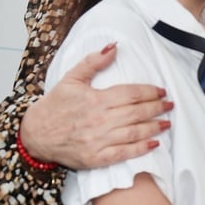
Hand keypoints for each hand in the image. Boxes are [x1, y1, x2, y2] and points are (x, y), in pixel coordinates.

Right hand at [19, 42, 171, 169]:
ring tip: (167, 123)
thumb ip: (93, 62)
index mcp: (96, 99)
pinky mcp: (95, 158)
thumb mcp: (71, 79)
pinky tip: (154, 143)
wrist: (34, 135)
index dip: (150, 92)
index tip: (162, 91)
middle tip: (170, 105)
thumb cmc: (55, 106)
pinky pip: (123, 153)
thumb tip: (114, 46)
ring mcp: (98, 140)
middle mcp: (99, 120)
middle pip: (137, 112)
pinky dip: (141, 149)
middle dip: (157, 108)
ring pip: (134, 132)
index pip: (131, 94)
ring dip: (154, 127)